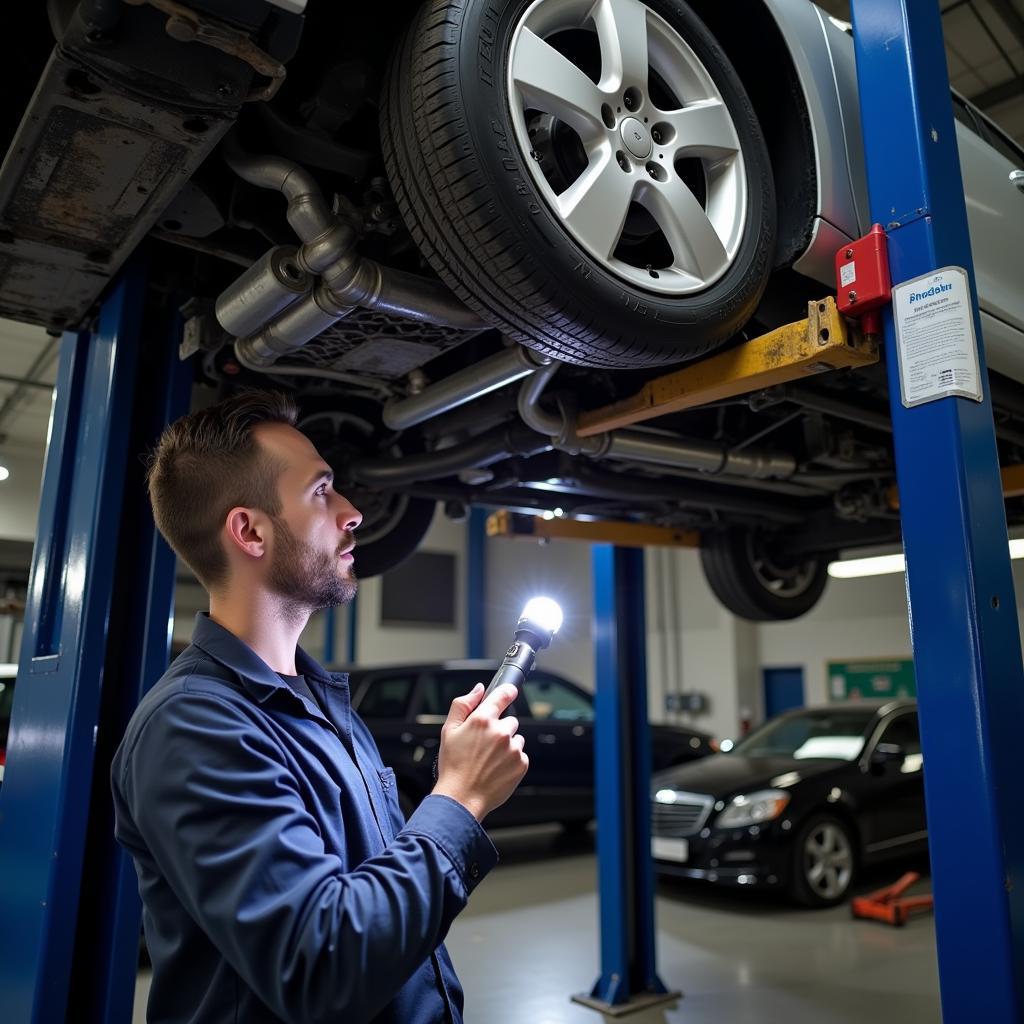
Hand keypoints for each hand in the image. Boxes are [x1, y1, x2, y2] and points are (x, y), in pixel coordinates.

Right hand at [431, 682, 528, 821]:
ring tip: (489, 759)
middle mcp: (500, 732)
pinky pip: (520, 755)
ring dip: (506, 745)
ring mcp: (513, 748)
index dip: (507, 691)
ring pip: (515, 738)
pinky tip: (496, 768)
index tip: (510, 691)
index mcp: (482, 720)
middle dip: (499, 729)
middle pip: (509, 720)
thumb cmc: (453, 766)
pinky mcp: (521, 764)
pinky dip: (511, 760)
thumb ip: (463, 704)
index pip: (503, 694)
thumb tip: (478, 689)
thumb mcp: (448, 730)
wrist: (462, 798)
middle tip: (484, 745)